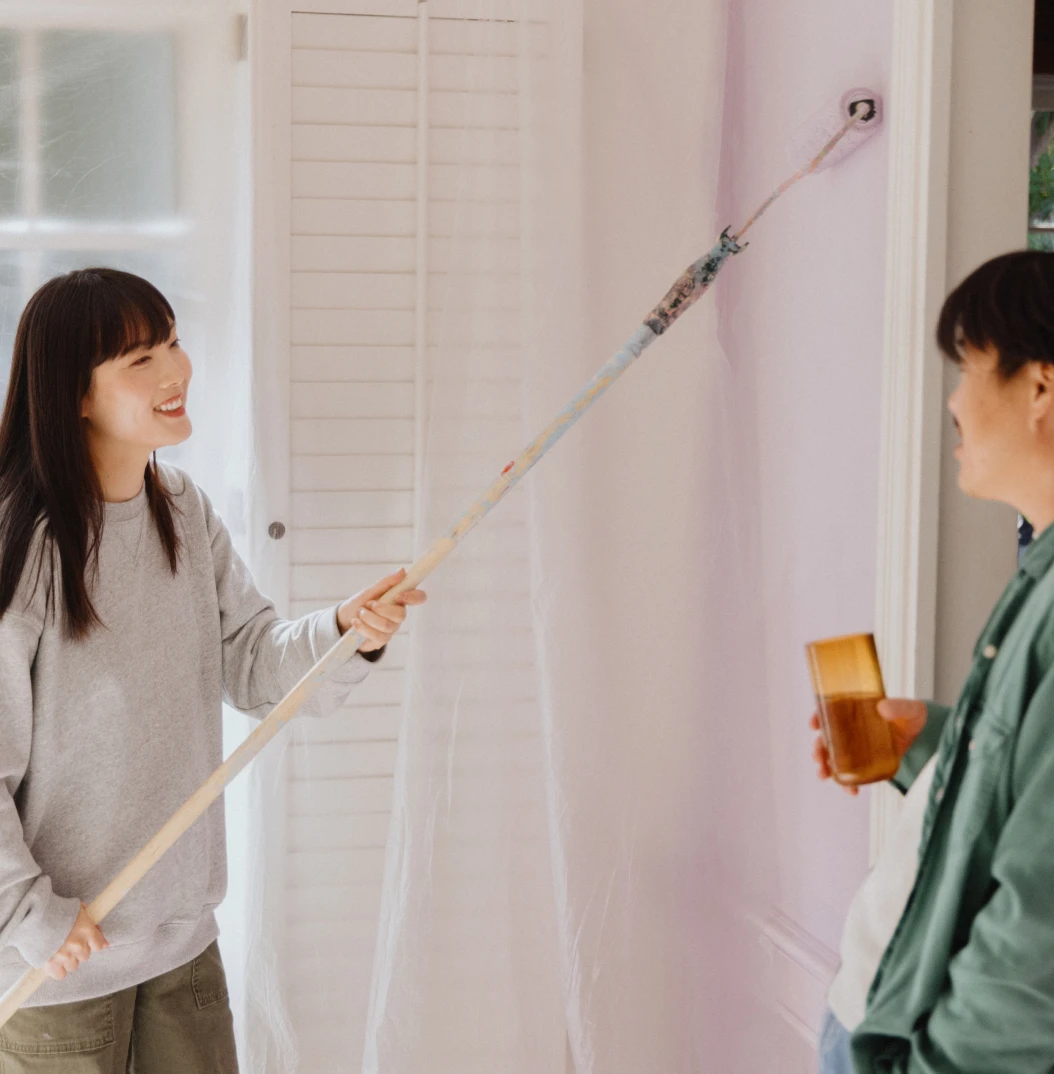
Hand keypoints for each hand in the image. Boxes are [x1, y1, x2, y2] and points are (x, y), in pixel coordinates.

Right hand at [43, 903, 107, 980]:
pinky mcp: (51, 964)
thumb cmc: (56, 910)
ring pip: (73, 966)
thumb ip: (90, 920)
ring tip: (60, 952)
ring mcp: (65, 956)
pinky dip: (58, 970)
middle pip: (85, 956)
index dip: (93, 944)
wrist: (34, 918)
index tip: (89, 943)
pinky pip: (60, 975)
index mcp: (87, 931)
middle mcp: (78, 946)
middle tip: (70, 944)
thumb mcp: (78, 908)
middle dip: (79, 951)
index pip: (99, 945)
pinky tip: (54, 962)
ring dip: (68, 960)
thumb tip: (99, 932)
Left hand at [337, 568, 426, 650]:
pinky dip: (363, 628)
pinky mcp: (381, 641)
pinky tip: (355, 624)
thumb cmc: (358, 605)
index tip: (398, 596)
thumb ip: (386, 583)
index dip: (413, 596)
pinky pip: (377, 636)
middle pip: (401, 615)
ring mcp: (390, 630)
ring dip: (368, 618)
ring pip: (386, 626)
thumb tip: (402, 571)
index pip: (418, 597)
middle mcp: (397, 616)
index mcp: (398, 601)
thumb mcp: (370, 591)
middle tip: (367, 605)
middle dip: (381, 609)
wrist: (342, 621)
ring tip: (359, 614)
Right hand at [809, 698, 926, 797]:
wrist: (925, 736)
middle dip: (818, 748)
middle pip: (827, 738)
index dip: (818, 717)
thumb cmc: (912, 716)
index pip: (830, 712)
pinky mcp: (867, 764)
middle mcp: (852, 730)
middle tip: (817, 756)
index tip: (814, 725)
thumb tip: (882, 708)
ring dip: (825, 766)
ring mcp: (858, 748)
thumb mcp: (908, 708)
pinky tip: (851, 790)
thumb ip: (898, 706)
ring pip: (834, 757)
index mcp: (855, 711)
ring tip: (824, 774)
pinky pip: (852, 774)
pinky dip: (848, 784)